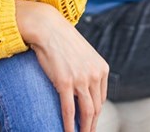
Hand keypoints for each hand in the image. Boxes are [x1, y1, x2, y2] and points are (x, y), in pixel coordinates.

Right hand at [15, 0, 108, 131]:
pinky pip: (69, 110)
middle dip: (91, 124)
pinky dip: (69, 125)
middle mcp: (95, 74)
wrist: (48, 27)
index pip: (101, 98)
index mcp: (101, 68)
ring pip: (86, 112)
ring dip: (84, 129)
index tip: (89, 122)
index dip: (95, 113)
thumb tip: (82, 86)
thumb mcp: (82, 54)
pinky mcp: (65, 82)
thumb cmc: (62, 40)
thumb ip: (86, 70)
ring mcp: (81, 79)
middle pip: (96, 108)